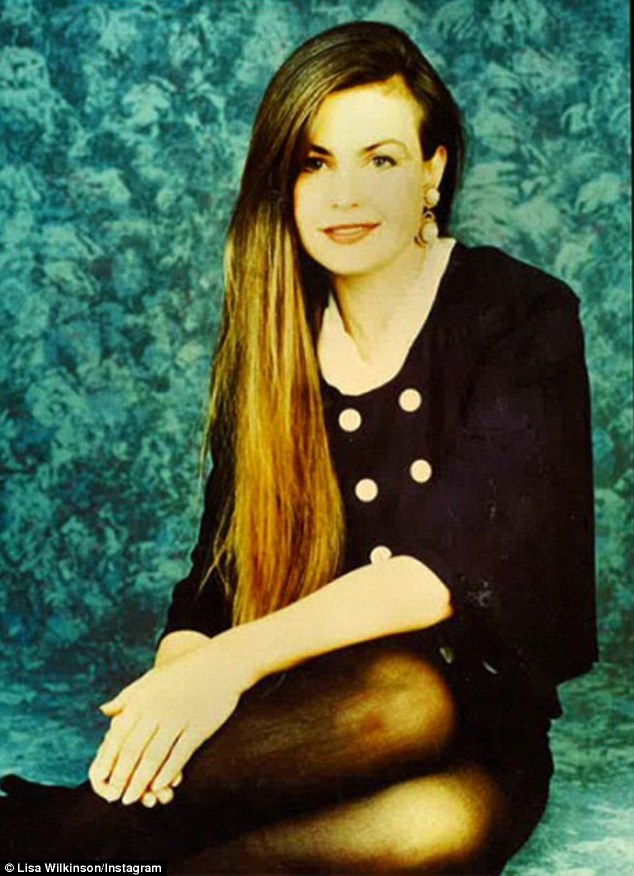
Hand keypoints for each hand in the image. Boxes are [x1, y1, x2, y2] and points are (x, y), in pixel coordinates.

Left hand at [88, 639, 244, 806]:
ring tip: (131, 798)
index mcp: (141, 699)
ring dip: (140, 781)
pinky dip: (167, 774)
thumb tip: (103, 711)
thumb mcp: (151, 679)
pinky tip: (159, 787)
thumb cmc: (183, 672)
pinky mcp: (198, 728)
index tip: (99, 781)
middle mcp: (157, 710)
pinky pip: (179, 756)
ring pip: (154, 757)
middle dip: (121, 777)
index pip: (118, 736)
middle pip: (133, 750)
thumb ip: (127, 697)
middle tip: (113, 798)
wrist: (222, 664)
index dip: (107, 761)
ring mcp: (178, 719)